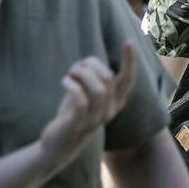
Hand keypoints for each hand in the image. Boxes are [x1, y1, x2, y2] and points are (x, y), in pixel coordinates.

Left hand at [39, 43, 138, 159]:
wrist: (58, 145)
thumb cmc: (73, 115)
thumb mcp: (87, 94)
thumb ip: (92, 80)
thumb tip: (88, 62)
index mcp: (115, 102)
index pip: (128, 80)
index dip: (130, 61)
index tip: (129, 41)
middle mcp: (110, 111)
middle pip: (108, 78)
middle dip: (90, 65)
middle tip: (75, 67)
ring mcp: (96, 119)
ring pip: (99, 89)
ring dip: (82, 74)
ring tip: (70, 74)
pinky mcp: (79, 124)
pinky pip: (81, 100)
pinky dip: (72, 85)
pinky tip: (64, 81)